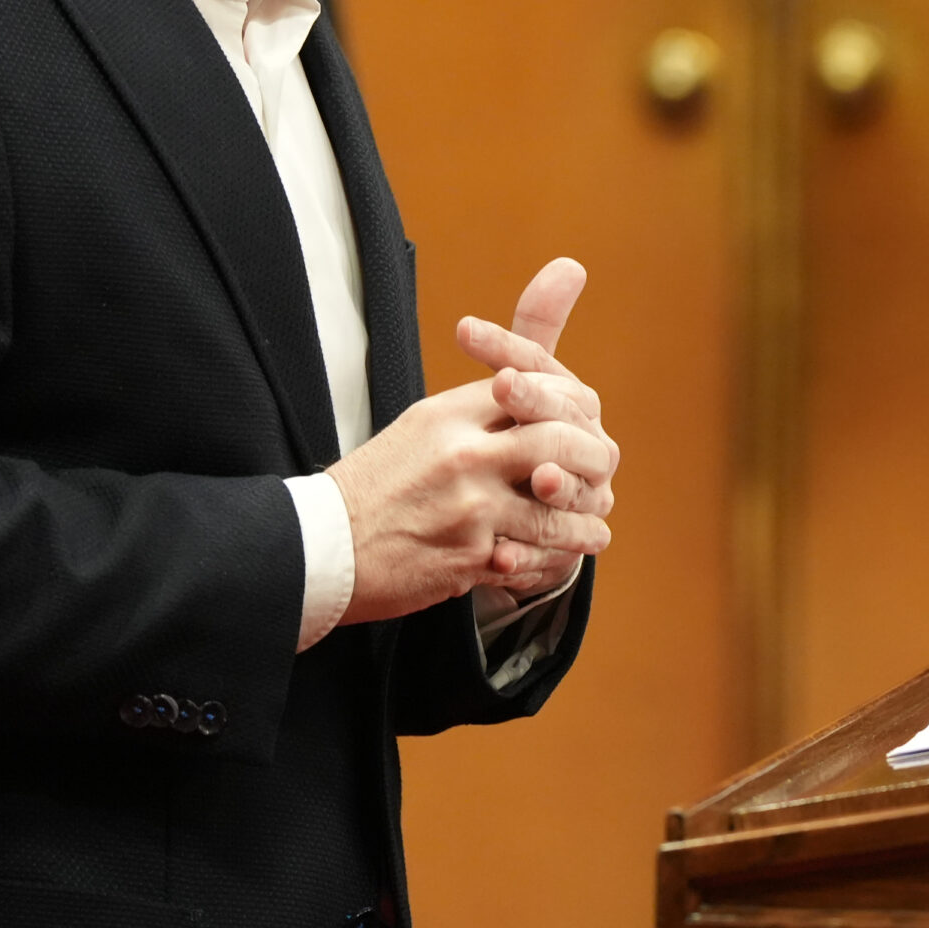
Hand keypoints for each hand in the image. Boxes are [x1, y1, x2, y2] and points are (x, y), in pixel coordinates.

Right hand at [326, 259, 614, 622]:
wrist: (324, 548)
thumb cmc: (375, 487)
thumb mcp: (420, 427)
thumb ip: (475, 404)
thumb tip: (517, 372)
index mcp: (448, 412)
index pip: (534, 388)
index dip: (569, 405)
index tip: (583, 421)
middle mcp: (462, 453)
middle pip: (557, 437)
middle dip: (591, 456)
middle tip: (603, 468)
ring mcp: (469, 506)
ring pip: (556, 502)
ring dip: (584, 516)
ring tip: (595, 524)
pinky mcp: (470, 555)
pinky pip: (533, 553)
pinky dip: (557, 556)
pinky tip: (568, 554)